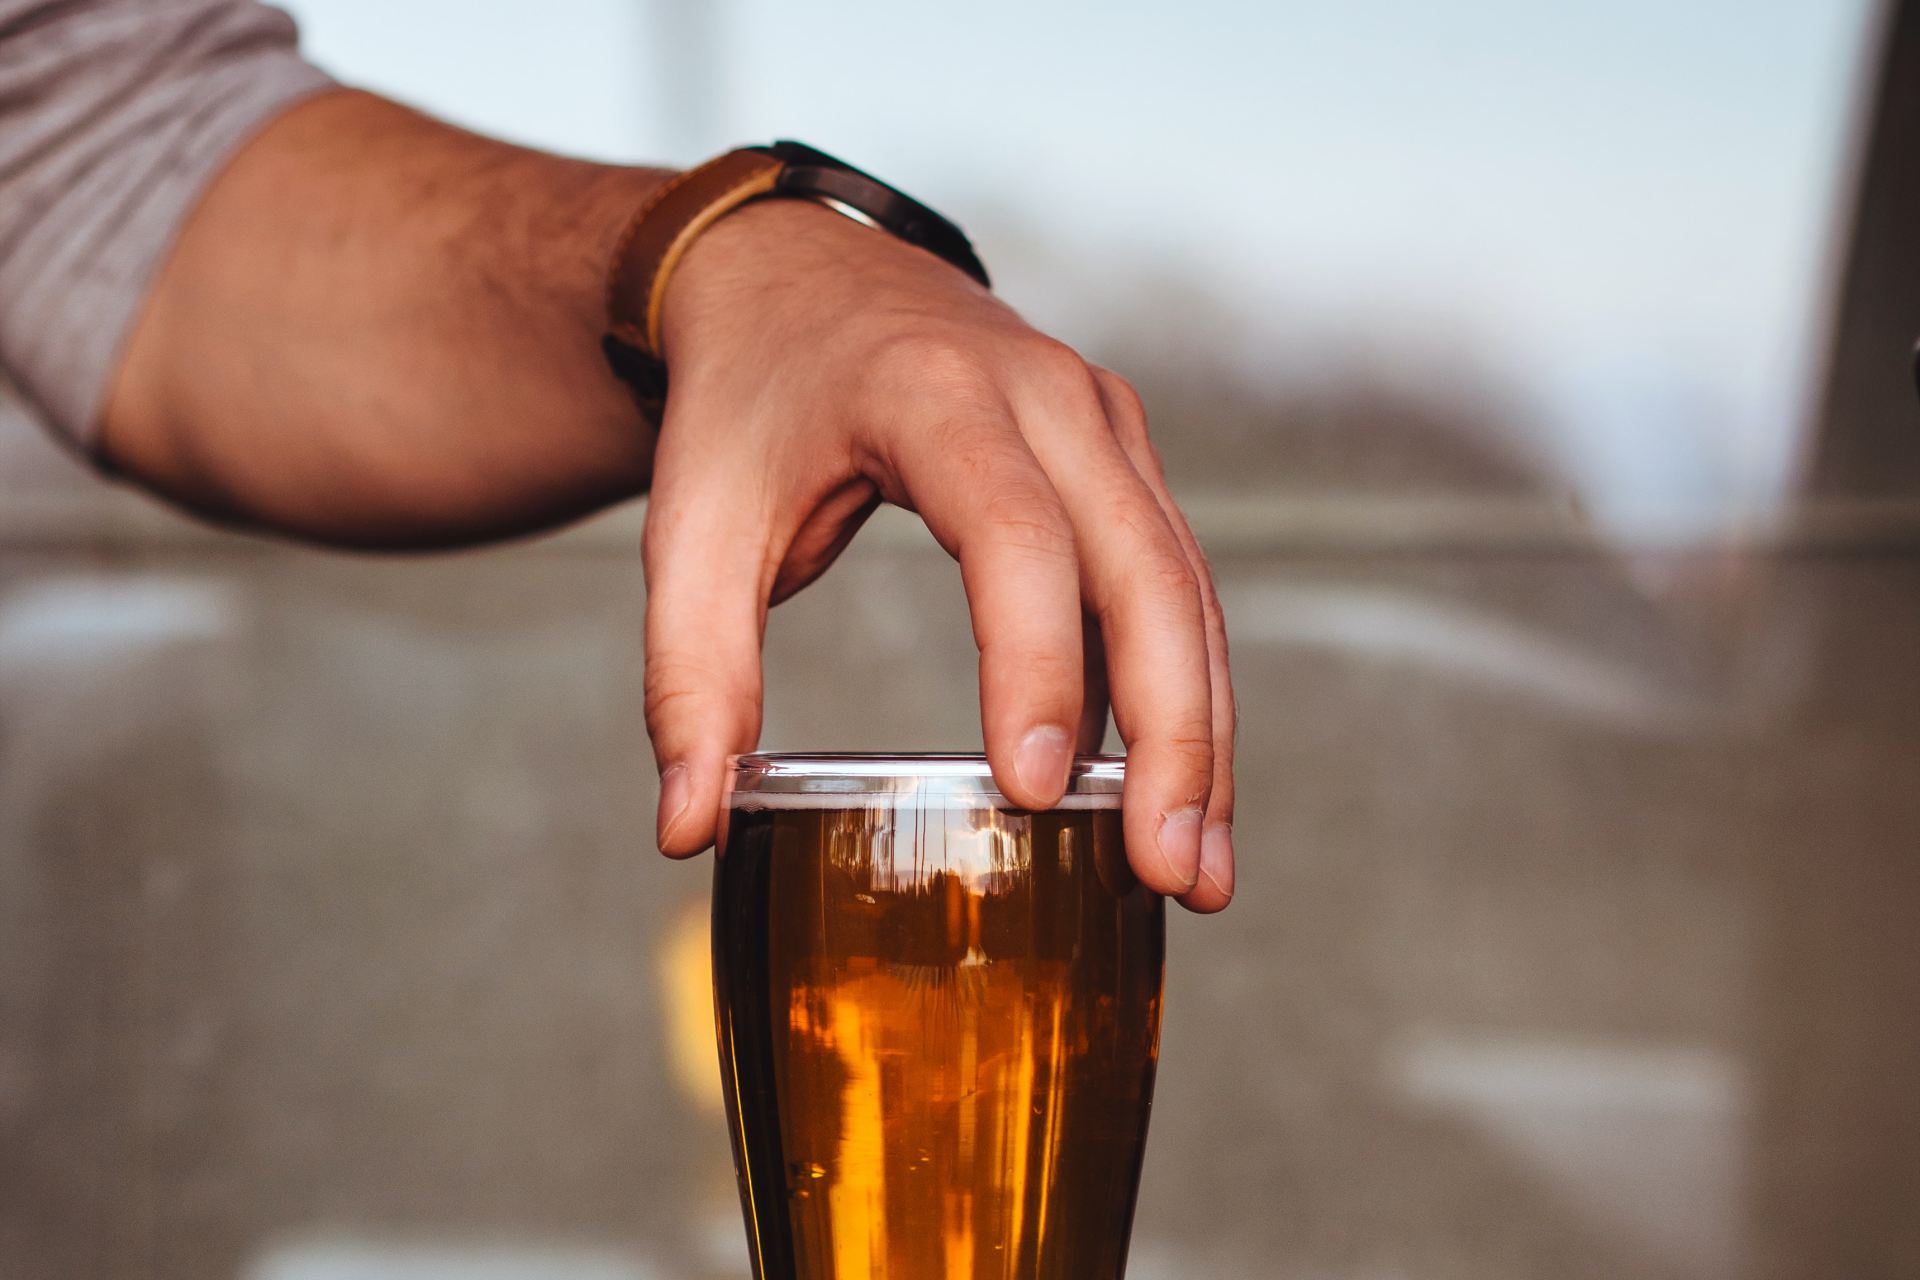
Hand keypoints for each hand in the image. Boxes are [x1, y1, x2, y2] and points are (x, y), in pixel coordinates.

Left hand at [642, 200, 1235, 910]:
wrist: (796, 273)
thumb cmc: (745, 401)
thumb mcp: (691, 525)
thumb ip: (688, 676)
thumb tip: (688, 831)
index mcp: (932, 393)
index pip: (1015, 534)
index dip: (1035, 665)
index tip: (1032, 792)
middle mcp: (1045, 395)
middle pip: (1143, 568)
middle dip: (1170, 731)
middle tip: (1169, 870)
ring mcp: (1099, 418)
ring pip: (1183, 584)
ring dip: (1201, 730)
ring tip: (1197, 868)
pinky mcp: (1117, 454)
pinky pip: (1171, 578)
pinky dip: (1183, 686)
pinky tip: (1171, 792)